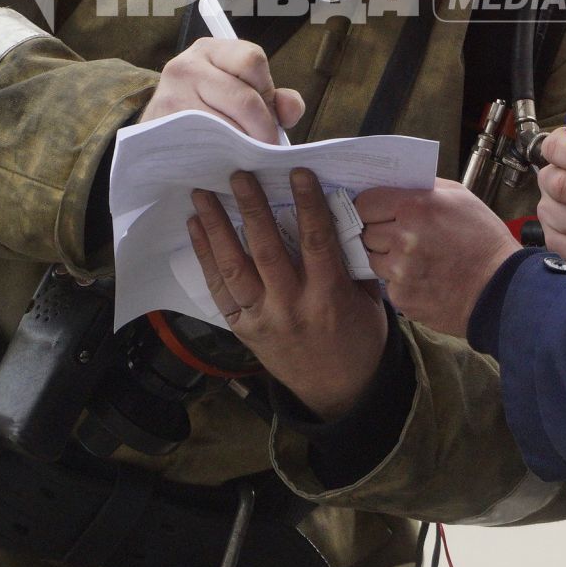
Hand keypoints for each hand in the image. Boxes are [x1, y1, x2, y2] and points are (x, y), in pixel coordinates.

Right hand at [142, 38, 303, 143]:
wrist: (159, 134)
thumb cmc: (208, 110)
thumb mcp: (239, 93)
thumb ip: (275, 100)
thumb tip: (290, 109)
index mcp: (211, 50)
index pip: (252, 59)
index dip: (267, 89)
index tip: (267, 111)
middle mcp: (187, 65)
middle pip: (245, 98)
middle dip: (263, 128)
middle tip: (266, 147)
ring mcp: (172, 95)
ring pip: (227, 125)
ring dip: (245, 146)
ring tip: (247, 155)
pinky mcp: (164, 126)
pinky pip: (206, 144)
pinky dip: (223, 156)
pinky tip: (225, 160)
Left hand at [188, 168, 386, 418]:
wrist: (340, 394)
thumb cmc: (359, 341)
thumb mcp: (369, 301)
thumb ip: (351, 261)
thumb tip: (338, 213)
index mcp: (328, 296)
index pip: (315, 241)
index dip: (307, 204)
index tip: (298, 172)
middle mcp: (291, 307)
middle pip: (266, 249)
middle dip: (251, 208)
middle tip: (238, 175)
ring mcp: (262, 320)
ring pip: (234, 268)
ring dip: (215, 228)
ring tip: (202, 195)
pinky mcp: (243, 330)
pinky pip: (219, 290)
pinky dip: (205, 258)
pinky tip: (196, 230)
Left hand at [355, 180, 519, 336]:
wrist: (501, 289)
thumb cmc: (484, 240)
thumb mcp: (460, 198)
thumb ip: (424, 188)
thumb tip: (396, 185)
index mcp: (415, 207)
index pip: (365, 203)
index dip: (369, 206)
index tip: (376, 211)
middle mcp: (403, 238)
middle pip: (366, 231)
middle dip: (379, 232)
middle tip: (400, 235)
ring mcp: (400, 270)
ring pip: (374, 259)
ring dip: (387, 258)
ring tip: (415, 258)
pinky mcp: (402, 296)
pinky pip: (388, 284)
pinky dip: (401, 281)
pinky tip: (423, 277)